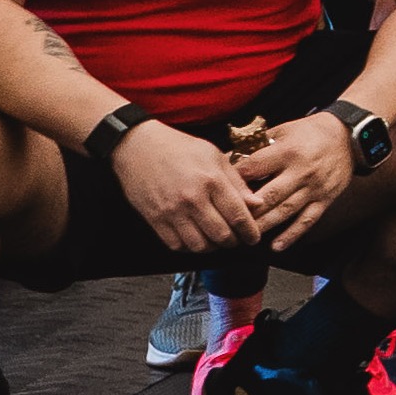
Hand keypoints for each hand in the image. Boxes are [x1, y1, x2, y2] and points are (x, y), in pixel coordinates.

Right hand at [107, 118, 258, 254]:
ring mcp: (172, 212)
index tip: (254, 238)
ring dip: (212, 247)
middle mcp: (192, 199)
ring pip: (199, 245)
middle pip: (221, 235)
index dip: (250, 232)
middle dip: (234, 242)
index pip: (238, 216)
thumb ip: (237, 183)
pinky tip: (196, 239)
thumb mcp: (216, 156)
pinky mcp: (154, 219)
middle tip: (237, 239)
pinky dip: (189, 248)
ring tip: (217, 240)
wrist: (139, 147)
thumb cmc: (180, 148)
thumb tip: (256, 204)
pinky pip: (176, 245)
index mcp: (212, 181)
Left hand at [234, 109, 360, 251]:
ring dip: (264, 226)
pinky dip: (292, 234)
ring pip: (285, 211)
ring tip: (245, 237)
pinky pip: (307, 220)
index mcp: (287, 152)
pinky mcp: (325, 199)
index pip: (253, 169)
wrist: (348, 136)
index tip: (218, 191)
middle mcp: (301, 171)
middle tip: (227, 224)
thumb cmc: (310, 132)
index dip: (234, 181)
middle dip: (247, 212)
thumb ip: (258, 146)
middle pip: (268, 196)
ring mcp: (314, 187)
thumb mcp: (283, 130)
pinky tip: (276, 246)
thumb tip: (228, 159)